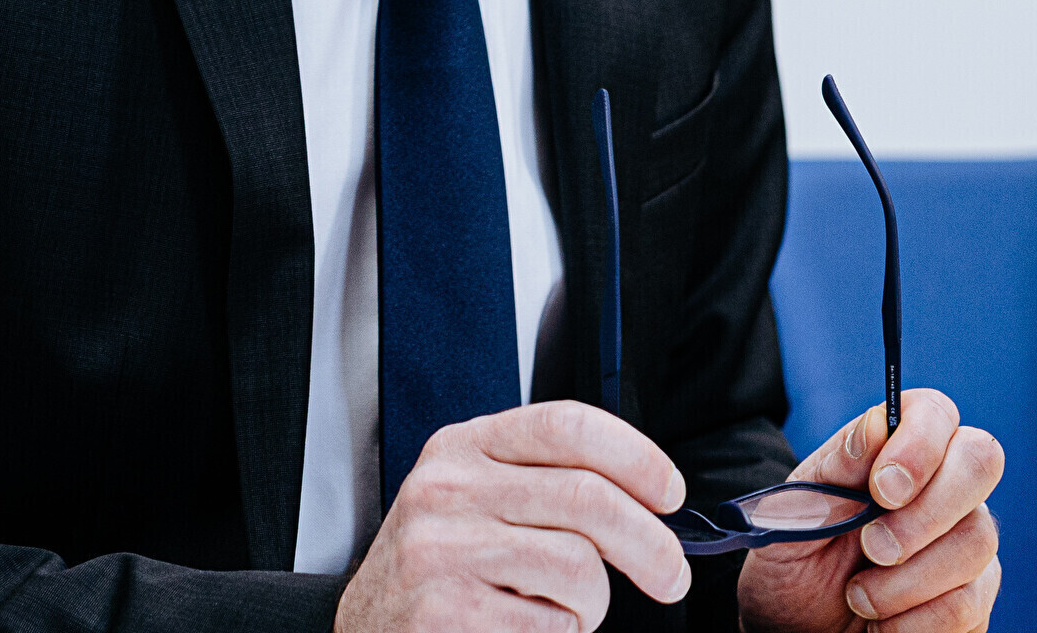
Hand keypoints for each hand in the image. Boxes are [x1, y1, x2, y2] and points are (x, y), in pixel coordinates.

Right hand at [334, 402, 691, 631]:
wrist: (366, 630)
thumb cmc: (441, 568)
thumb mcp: (475, 501)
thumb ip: (541, 482)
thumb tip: (645, 495)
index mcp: (462, 448)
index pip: (566, 425)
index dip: (634, 456)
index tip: (668, 492)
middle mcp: (448, 488)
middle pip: (587, 498)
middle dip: (651, 545)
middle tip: (669, 577)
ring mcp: (443, 550)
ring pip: (579, 567)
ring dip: (593, 605)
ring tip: (565, 612)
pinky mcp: (447, 611)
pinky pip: (551, 626)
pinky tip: (523, 629)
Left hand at [736, 389, 1002, 632]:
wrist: (794, 627)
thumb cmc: (793, 558)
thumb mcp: (793, 512)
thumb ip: (835, 467)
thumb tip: (876, 424)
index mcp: (894, 451)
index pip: (936, 412)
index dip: (919, 443)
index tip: (881, 488)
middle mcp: (944, 488)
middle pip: (980, 462)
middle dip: (925, 511)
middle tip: (872, 547)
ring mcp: (967, 543)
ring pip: (976, 542)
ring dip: (907, 580)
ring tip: (859, 596)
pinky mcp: (974, 600)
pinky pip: (968, 605)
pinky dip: (915, 621)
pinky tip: (882, 625)